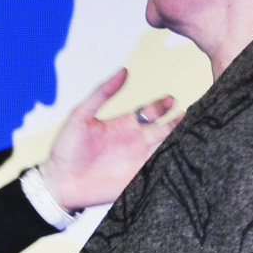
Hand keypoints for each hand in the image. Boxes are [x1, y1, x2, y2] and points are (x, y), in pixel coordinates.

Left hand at [38, 68, 177, 211]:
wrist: (59, 181)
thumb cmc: (66, 149)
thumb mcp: (82, 115)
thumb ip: (102, 93)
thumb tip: (123, 71)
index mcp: (124, 125)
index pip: (150, 112)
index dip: (162, 105)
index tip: (171, 98)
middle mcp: (134, 142)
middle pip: (164, 129)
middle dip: (178, 122)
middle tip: (189, 115)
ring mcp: (138, 161)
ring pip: (166, 149)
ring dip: (179, 142)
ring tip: (193, 134)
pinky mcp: (138, 180)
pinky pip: (160, 171)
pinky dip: (172, 164)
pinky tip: (182, 157)